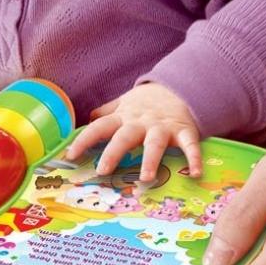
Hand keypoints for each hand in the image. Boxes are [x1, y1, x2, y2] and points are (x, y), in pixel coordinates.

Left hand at [64, 82, 202, 181]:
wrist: (180, 86)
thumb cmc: (148, 102)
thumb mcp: (124, 103)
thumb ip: (106, 112)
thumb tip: (86, 119)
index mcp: (124, 117)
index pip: (99, 127)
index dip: (84, 140)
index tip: (70, 155)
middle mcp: (141, 123)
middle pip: (124, 136)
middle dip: (113, 152)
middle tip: (103, 170)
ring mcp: (163, 127)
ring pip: (155, 143)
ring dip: (150, 159)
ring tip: (146, 178)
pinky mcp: (185, 131)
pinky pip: (190, 145)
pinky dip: (194, 158)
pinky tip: (195, 173)